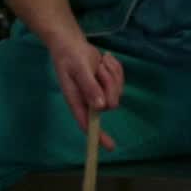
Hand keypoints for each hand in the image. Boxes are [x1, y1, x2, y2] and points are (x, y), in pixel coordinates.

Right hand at [44, 34, 123, 149]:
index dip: (98, 136)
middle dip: (109, 83)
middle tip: (100, 68)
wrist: (72, 44)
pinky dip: (115, 68)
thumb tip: (100, 107)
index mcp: (77, 102)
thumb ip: (89, 87)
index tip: (110, 147)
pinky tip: (105, 60)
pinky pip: (121, 80)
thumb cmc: (70, 57)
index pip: (88, 124)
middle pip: (111, 103)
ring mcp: (100, 93)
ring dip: (112, 73)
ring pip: (118, 91)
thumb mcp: (78, 70)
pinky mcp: (108, 84)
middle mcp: (90, 101)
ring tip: (100, 63)